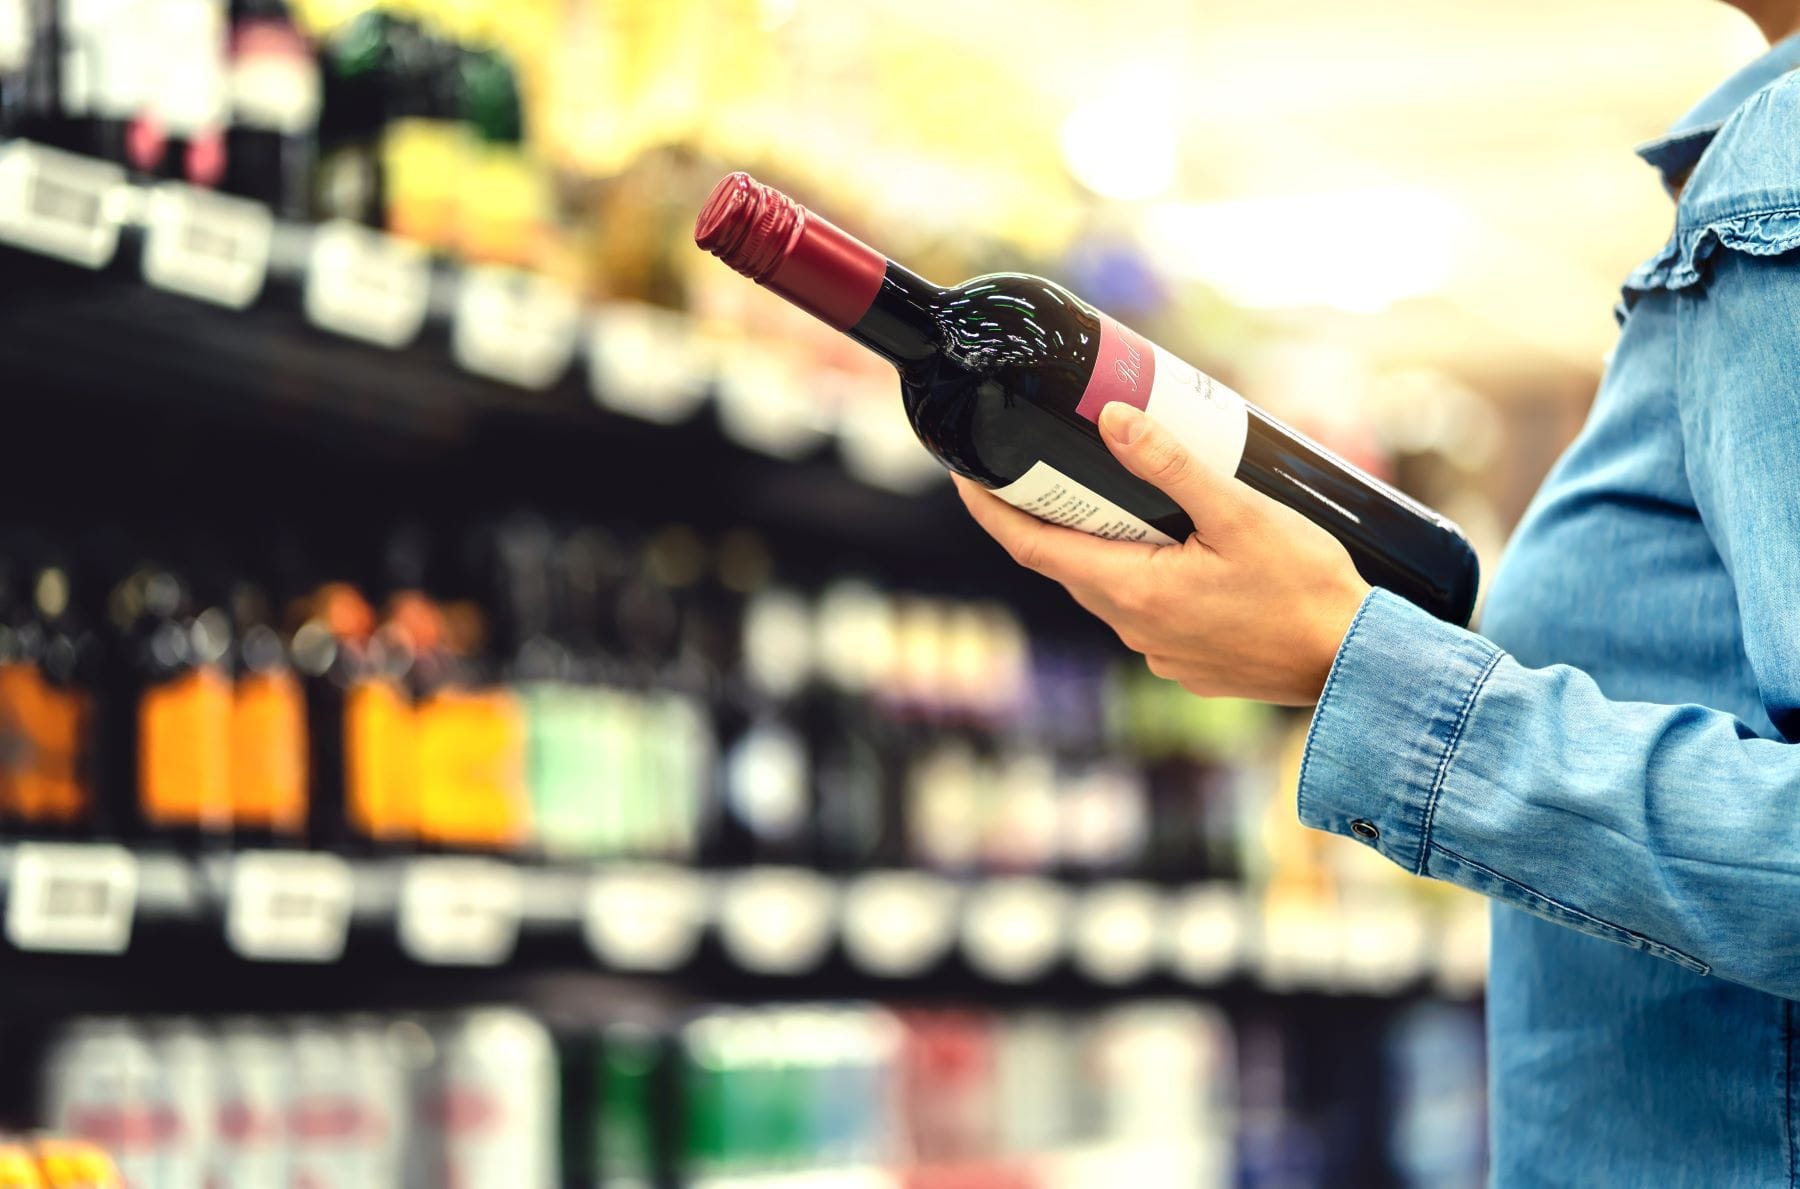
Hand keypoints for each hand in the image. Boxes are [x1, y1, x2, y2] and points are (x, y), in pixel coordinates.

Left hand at [953, 402, 1371, 705]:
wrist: (1355, 667)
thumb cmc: (1305, 589)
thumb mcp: (1240, 513)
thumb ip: (1173, 467)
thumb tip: (1112, 420)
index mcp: (1134, 591)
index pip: (1032, 548)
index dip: (992, 512)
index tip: (964, 477)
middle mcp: (1134, 628)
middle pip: (1069, 564)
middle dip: (1051, 516)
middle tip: (1044, 463)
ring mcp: (1159, 651)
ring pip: (1109, 587)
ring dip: (1103, 545)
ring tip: (1115, 493)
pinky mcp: (1187, 663)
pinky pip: (1146, 611)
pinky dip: (1143, 573)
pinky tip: (1176, 545)